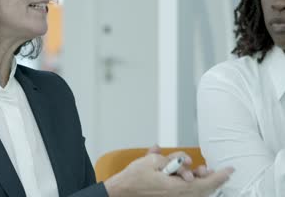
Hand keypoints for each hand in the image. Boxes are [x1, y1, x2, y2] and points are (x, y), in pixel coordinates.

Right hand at [103, 150, 233, 196]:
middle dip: (210, 177)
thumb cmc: (133, 178)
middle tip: (213, 169)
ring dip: (199, 180)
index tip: (230, 170)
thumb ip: (171, 159)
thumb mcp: (151, 161)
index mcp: (176, 187)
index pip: (206, 182)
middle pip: (203, 188)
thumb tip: (182, 160)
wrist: (122, 191)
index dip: (220, 176)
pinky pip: (185, 192)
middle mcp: (178, 195)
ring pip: (195, 190)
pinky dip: (190, 185)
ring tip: (197, 170)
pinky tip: (185, 176)